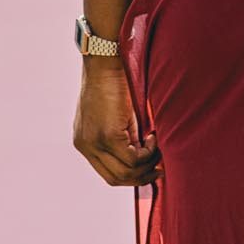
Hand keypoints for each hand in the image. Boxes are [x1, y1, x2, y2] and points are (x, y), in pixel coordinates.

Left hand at [73, 57, 158, 186]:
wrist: (105, 65)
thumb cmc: (113, 84)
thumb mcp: (115, 118)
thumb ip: (123, 138)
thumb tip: (143, 157)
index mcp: (84, 143)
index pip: (107, 173)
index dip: (131, 176)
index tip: (149, 169)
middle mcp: (85, 146)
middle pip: (115, 178)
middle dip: (140, 177)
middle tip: (159, 168)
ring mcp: (94, 143)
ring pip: (125, 172)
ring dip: (147, 163)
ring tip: (156, 146)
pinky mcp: (107, 136)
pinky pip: (133, 158)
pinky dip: (148, 151)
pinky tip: (153, 136)